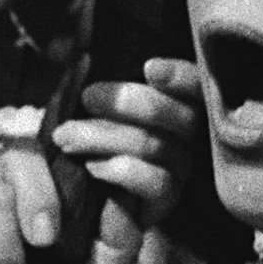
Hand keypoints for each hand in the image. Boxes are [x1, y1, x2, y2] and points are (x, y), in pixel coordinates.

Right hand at [0, 170, 141, 263]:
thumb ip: (116, 244)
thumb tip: (128, 189)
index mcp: (42, 216)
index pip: (55, 161)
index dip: (68, 173)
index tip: (79, 207)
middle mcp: (1, 211)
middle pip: (20, 158)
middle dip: (40, 199)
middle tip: (45, 243)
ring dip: (7, 257)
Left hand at [45, 58, 203, 235]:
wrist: (83, 204)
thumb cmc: (89, 145)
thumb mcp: (93, 111)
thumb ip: (101, 89)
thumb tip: (84, 59)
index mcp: (175, 107)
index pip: (195, 86)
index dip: (179, 76)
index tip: (149, 68)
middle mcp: (187, 137)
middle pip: (181, 114)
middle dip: (131, 101)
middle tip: (88, 97)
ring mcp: (181, 169)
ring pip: (155, 145)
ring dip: (104, 136)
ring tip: (67, 137)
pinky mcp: (167, 199)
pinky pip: (156, 180)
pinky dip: (122, 170)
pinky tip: (92, 168)